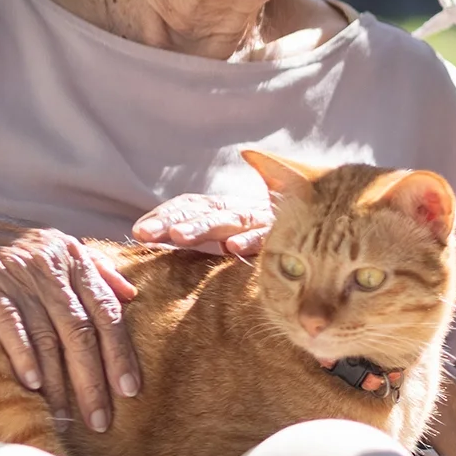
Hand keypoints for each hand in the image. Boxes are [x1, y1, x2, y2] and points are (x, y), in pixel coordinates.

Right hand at [0, 211, 139, 432]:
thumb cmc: (7, 244)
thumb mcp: (55, 245)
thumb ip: (94, 269)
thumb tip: (130, 295)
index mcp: (73, 258)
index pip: (107, 312)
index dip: (121, 353)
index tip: (130, 391)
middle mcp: (50, 265)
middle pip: (80, 330)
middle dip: (93, 380)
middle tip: (100, 421)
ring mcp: (17, 272)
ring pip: (47, 334)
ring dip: (58, 381)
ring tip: (65, 416)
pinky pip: (9, 322)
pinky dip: (22, 353)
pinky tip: (30, 385)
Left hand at [131, 193, 272, 257]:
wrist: (318, 221)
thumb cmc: (265, 232)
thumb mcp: (232, 232)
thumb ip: (205, 232)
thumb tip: (162, 240)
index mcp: (223, 210)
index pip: (189, 207)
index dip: (163, 216)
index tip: (137, 232)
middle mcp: (238, 210)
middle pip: (200, 212)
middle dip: (170, 222)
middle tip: (143, 234)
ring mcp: (259, 220)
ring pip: (227, 221)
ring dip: (202, 227)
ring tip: (179, 237)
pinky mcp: (281, 233)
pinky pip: (265, 236)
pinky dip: (250, 240)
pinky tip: (234, 248)